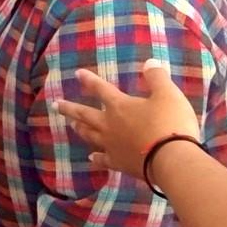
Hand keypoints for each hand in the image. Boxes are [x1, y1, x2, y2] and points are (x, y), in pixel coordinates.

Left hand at [54, 59, 202, 179]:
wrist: (171, 159)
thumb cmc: (170, 123)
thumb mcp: (168, 94)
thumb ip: (157, 77)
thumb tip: (149, 62)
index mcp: (120, 106)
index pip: (101, 89)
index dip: (89, 80)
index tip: (77, 74)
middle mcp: (110, 125)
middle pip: (85, 114)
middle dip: (69, 108)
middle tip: (55, 105)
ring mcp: (112, 146)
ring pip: (90, 135)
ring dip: (80, 129)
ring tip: (72, 125)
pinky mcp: (119, 164)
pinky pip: (103, 160)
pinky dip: (96, 159)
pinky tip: (91, 159)